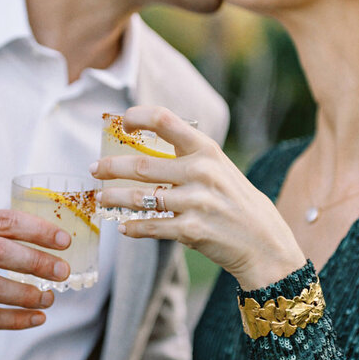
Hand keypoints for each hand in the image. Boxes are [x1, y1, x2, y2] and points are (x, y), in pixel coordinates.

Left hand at [92, 106, 305, 288]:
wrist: (265, 243)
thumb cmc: (237, 203)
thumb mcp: (220, 168)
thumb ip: (189, 156)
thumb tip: (146, 148)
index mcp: (207, 150)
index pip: (164, 120)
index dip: (136, 116)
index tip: (122, 123)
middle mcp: (201, 172)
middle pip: (141, 165)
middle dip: (111, 167)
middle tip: (94, 168)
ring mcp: (196, 202)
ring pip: (140, 198)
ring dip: (114, 198)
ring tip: (101, 199)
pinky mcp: (192, 230)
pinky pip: (151, 227)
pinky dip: (133, 227)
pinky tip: (123, 227)